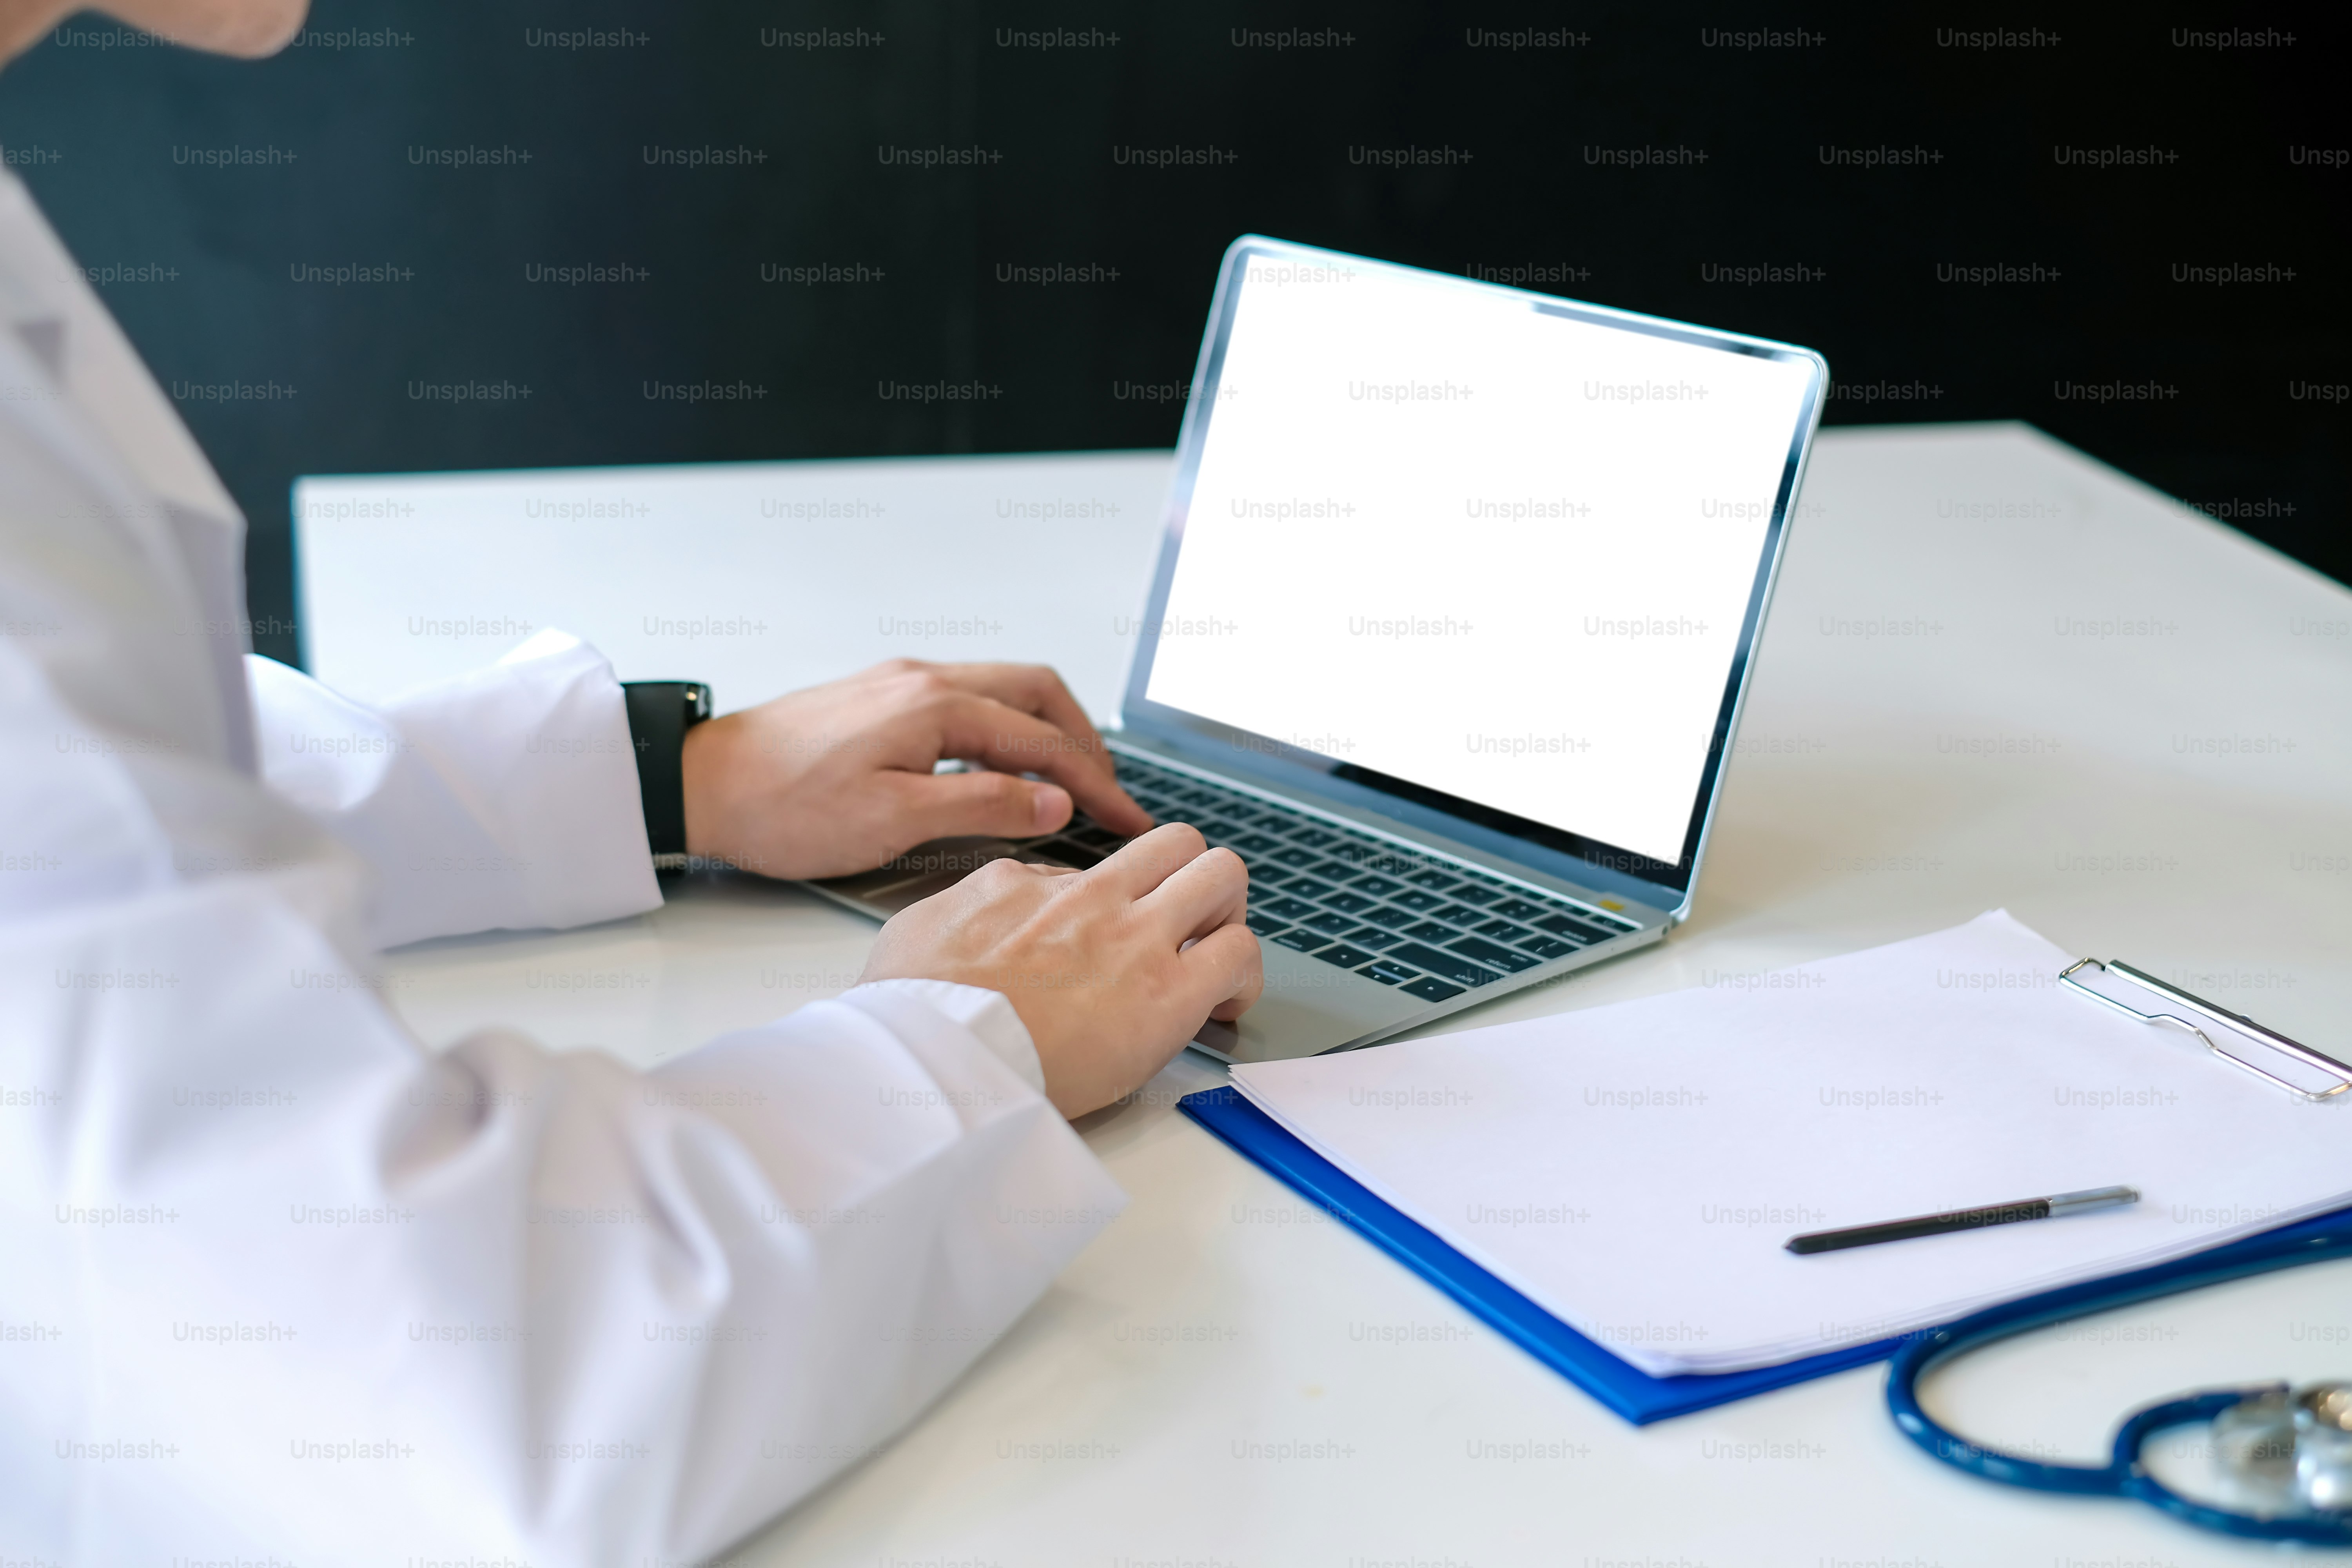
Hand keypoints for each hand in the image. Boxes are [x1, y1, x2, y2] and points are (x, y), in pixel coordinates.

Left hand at [678, 659, 1152, 879]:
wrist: (700, 785)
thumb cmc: (784, 807)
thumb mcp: (893, 820)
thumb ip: (982, 806)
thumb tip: (1054, 800)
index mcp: (935, 705)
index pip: (1045, 741)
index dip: (1096, 783)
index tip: (1129, 817)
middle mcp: (924, 679)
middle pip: (1037, 692)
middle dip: (1084, 740)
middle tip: (1109, 792)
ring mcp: (901, 683)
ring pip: (1003, 691)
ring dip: (1047, 731)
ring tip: (1068, 782)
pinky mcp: (880, 698)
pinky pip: (968, 701)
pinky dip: (1006, 729)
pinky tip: (1004, 768)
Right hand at [858, 824, 1262, 1116]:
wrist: (931, 1059)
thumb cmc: (914, 1015)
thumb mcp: (921, 931)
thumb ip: (974, 908)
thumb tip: (1011, 904)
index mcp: (1029, 885)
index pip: (1102, 869)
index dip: (1121, 904)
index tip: (1118, 938)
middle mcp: (1091, 898)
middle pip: (1178, 843)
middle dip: (1194, 880)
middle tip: (1186, 929)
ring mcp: (1135, 939)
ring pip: (1222, 875)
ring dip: (1226, 914)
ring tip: (1211, 960)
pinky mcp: (1167, 994)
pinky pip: (1239, 953)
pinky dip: (1243, 976)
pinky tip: (1222, 1006)